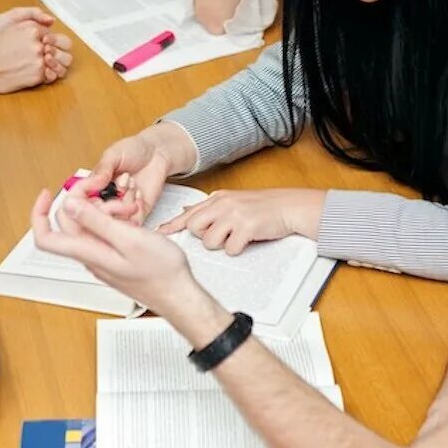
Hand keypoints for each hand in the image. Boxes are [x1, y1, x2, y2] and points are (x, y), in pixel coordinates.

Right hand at [0, 8, 72, 94]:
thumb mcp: (6, 22)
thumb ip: (30, 16)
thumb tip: (51, 21)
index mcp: (32, 28)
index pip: (55, 33)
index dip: (51, 41)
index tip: (45, 45)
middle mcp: (38, 43)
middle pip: (64, 46)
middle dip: (59, 50)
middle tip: (49, 55)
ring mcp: (39, 60)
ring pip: (62, 62)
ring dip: (57, 63)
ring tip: (45, 65)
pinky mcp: (37, 75)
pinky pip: (52, 75)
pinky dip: (47, 76)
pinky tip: (35, 73)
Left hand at [32, 190, 216, 326]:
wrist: (177, 294)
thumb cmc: (160, 271)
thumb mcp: (128, 239)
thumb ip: (96, 222)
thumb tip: (69, 206)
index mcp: (88, 252)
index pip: (46, 237)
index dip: (39, 214)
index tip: (48, 195)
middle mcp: (90, 257)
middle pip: (69, 223)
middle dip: (85, 202)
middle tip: (106, 192)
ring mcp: (101, 258)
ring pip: (89, 226)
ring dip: (104, 210)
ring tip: (128, 210)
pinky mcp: (113, 258)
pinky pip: (103, 233)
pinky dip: (114, 220)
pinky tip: (131, 219)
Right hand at [92, 124, 196, 222]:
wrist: (157, 152)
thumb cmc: (133, 150)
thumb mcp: (113, 155)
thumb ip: (102, 169)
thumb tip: (93, 183)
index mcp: (95, 188)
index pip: (85, 204)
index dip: (90, 202)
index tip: (100, 189)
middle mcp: (107, 201)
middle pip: (100, 216)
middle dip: (110, 203)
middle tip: (121, 183)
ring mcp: (122, 209)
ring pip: (117, 221)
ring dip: (124, 203)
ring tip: (132, 181)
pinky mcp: (139, 213)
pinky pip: (134, 222)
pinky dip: (136, 208)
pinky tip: (139, 191)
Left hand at [160, 188, 325, 253]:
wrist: (288, 207)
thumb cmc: (262, 207)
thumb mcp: (232, 201)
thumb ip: (210, 207)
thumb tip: (187, 210)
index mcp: (217, 198)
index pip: (189, 213)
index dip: (172, 225)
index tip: (159, 233)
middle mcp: (223, 204)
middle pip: (195, 227)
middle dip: (204, 236)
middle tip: (220, 234)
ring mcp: (234, 215)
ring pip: (210, 241)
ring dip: (222, 244)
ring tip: (236, 237)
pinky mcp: (246, 227)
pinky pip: (230, 249)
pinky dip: (237, 249)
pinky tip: (246, 240)